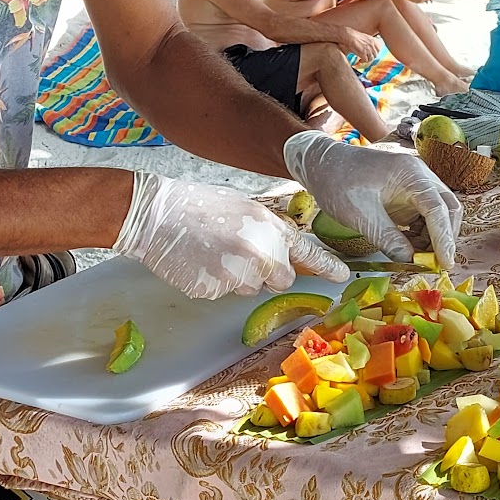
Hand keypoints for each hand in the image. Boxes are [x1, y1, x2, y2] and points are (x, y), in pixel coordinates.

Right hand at [113, 173, 347, 298]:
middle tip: (239, 253)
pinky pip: (224, 293)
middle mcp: (261, 252)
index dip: (326, 266)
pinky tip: (200, 262)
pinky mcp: (216, 291)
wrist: (156, 215)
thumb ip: (268, 231)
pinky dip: (215, 282)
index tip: (343, 277)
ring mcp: (238, 275)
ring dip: (238, 277)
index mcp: (271, 227)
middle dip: (266, 273)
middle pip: (281, 279)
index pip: (307, 253)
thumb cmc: (198, 206)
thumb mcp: (244, 209)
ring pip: (250, 288)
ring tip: (213, 252)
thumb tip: (282, 252)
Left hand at [284, 133, 460, 267]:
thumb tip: (410, 262)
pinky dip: (420, 235)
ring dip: (432, 238)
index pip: (438, 208)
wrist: (321, 165)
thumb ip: (389, 240)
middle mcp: (419, 176)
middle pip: (447, 209)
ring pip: (438, 215)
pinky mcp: (406, 195)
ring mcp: (414, 185)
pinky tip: (408, 248)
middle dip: (444, 237)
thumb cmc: (338, 182)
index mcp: (411, 174)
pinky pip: (423, 217)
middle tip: (435, 265)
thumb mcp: (361, 215)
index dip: (444, 238)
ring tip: (417, 259)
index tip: (445, 263)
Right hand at [337, 27, 381, 62]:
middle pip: (375, 55)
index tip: (372, 54)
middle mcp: (372, 45)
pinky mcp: (363, 54)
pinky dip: (363, 61)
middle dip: (371, 57)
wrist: (349, 36)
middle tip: (367, 58)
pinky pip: (365, 60)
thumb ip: (368, 42)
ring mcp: (368, 50)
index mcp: (373, 40)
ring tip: (363, 59)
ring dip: (367, 60)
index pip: (378, 49)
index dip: (375, 53)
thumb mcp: (364, 37)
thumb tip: (368, 47)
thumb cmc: (354, 35)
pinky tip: (360, 60)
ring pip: (371, 59)